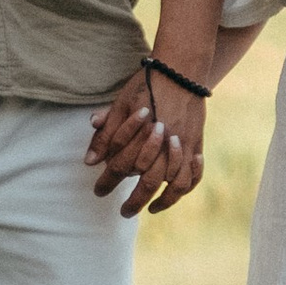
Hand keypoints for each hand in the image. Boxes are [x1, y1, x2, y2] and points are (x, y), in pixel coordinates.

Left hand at [86, 69, 205, 214]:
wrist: (180, 70)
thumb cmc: (146, 86)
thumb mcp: (121, 105)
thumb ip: (106, 134)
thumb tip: (89, 162)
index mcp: (141, 133)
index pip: (120, 165)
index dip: (108, 181)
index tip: (98, 193)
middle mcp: (163, 142)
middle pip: (148, 182)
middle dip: (134, 201)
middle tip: (124, 213)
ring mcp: (182, 145)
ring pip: (174, 183)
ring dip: (162, 201)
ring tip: (150, 210)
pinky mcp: (195, 144)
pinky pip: (192, 174)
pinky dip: (184, 188)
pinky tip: (172, 195)